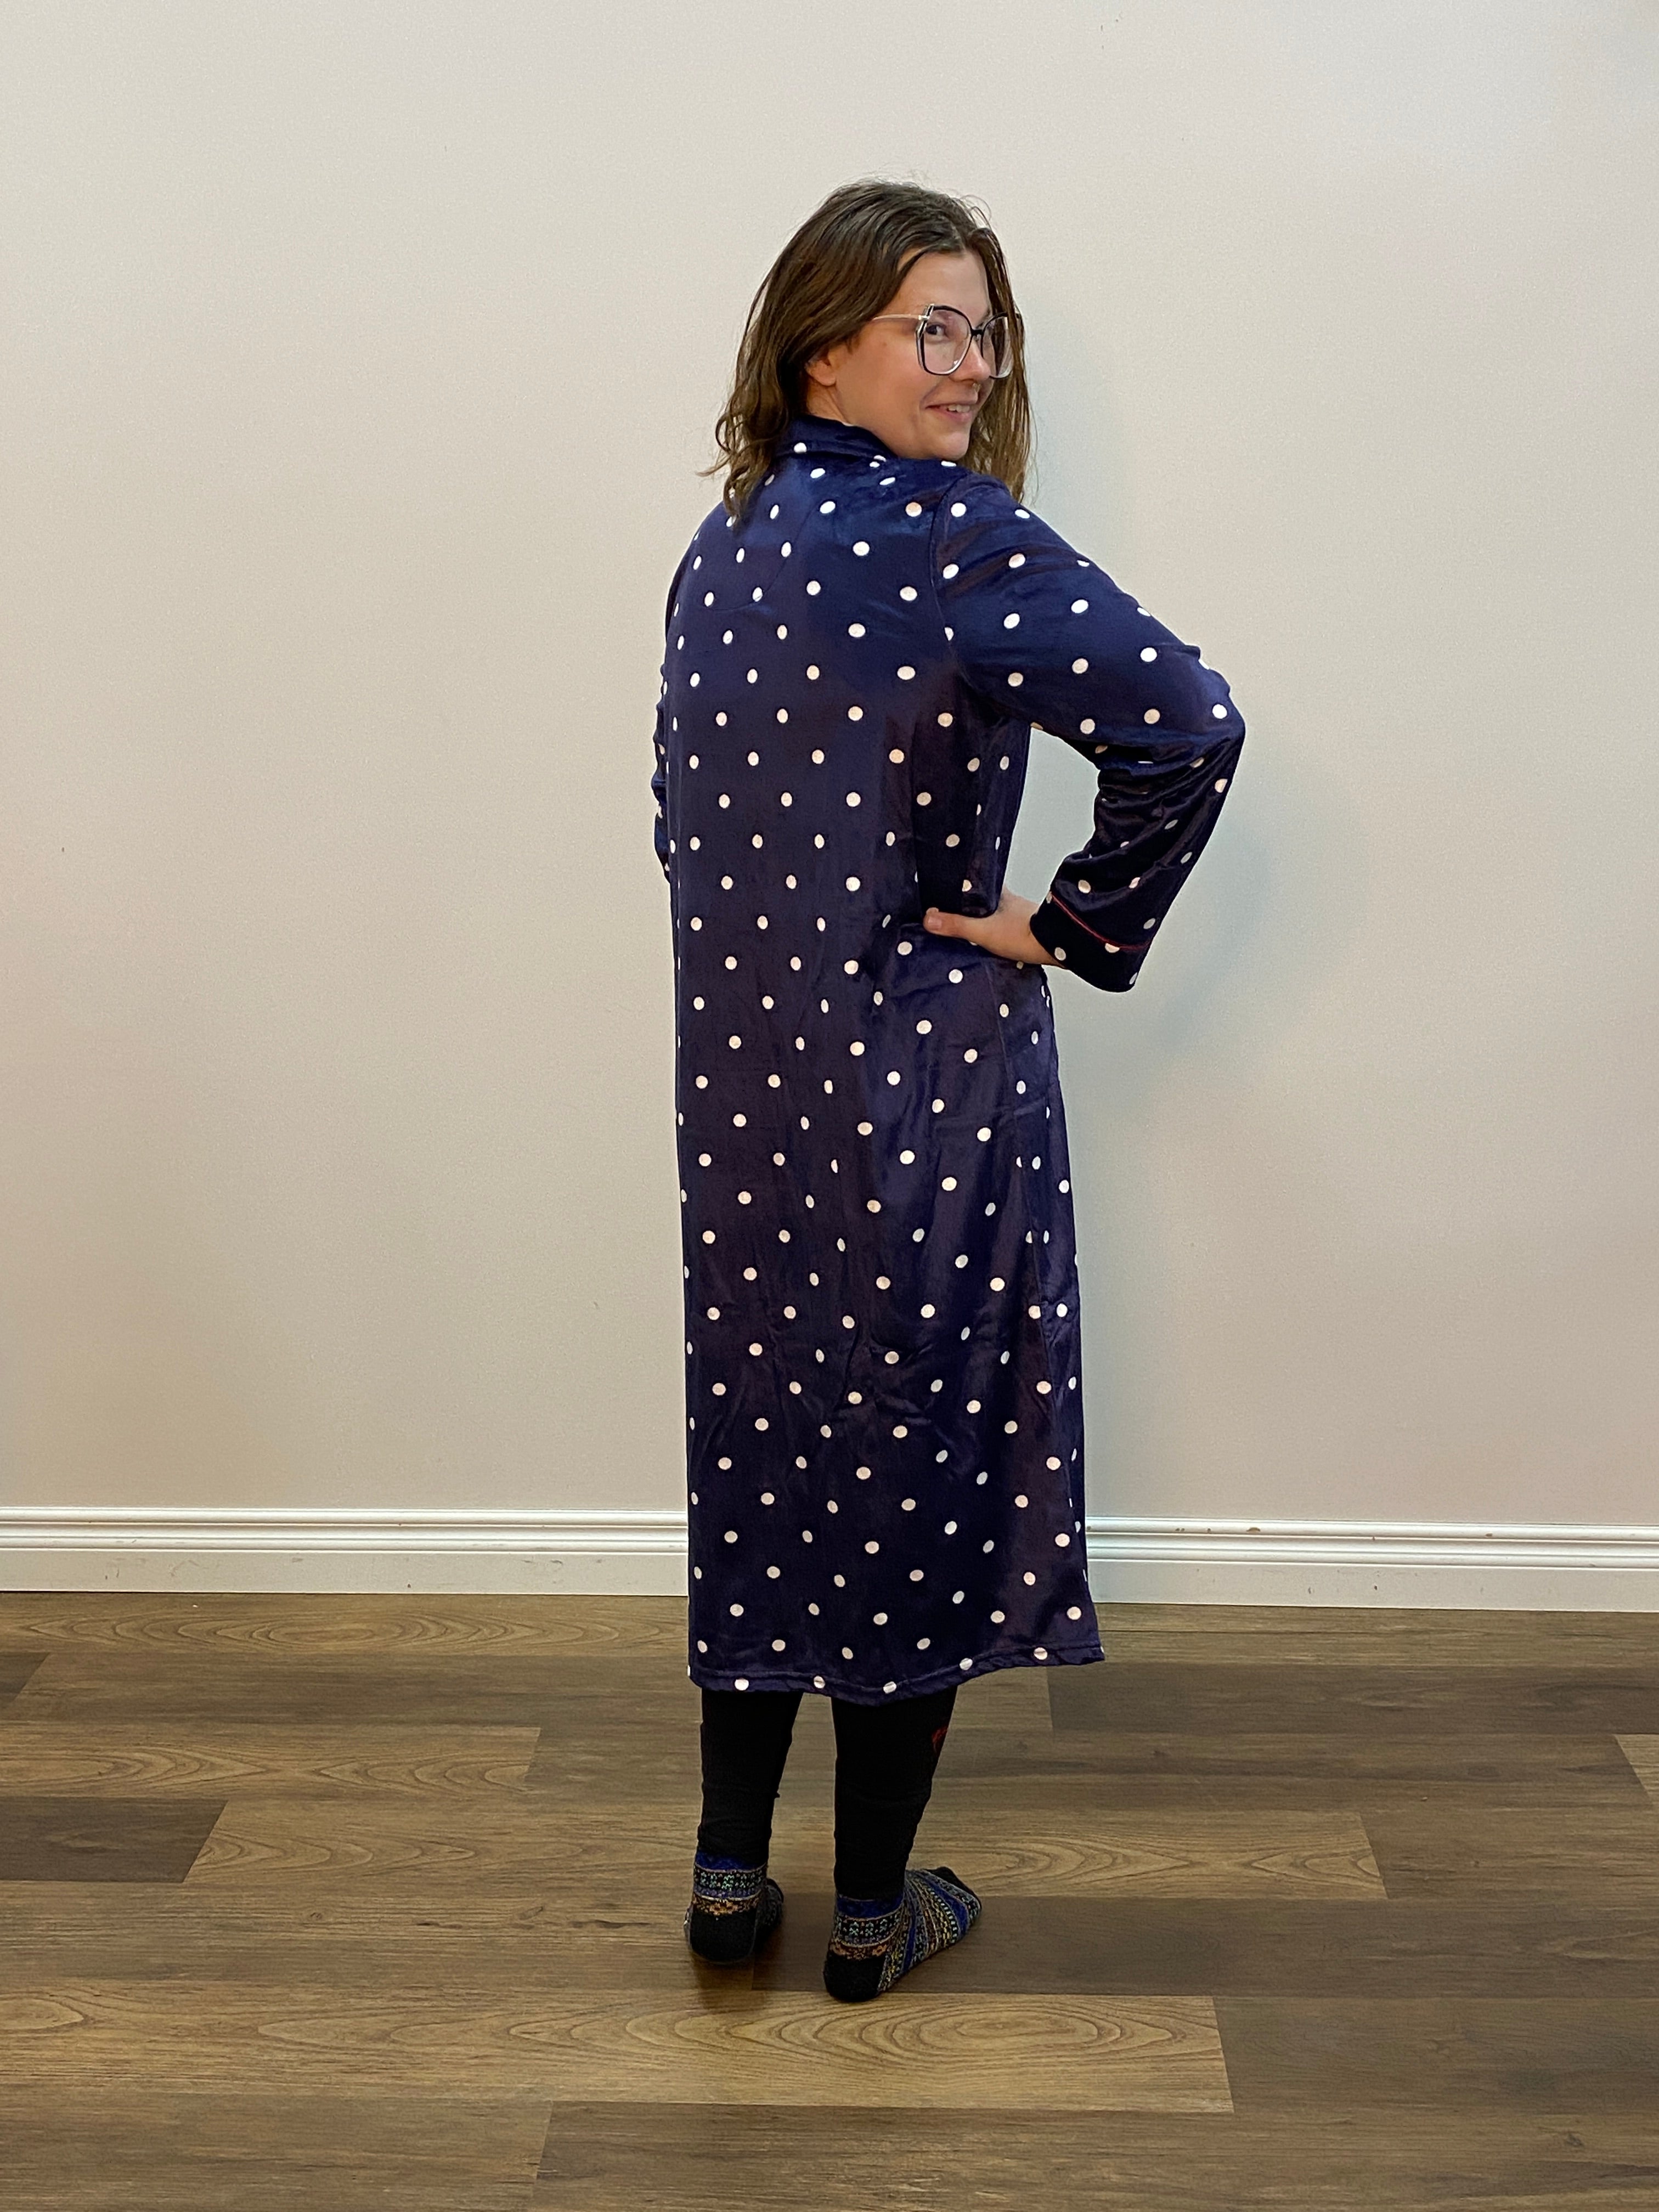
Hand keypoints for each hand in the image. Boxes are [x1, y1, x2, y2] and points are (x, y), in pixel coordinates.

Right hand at [922, 888, 1059, 966]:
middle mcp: (1009, 900)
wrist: (1058, 946)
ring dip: (983, 918)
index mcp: (998, 893)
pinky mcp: (1026, 929)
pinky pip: (1003, 925)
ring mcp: (1018, 914)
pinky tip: (988, 940)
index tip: (946, 886)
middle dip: (969, 903)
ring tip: (965, 926)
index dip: (961, 884)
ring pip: (994, 912)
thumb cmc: (1024, 935)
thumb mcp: (984, 931)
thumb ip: (957, 925)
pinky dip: (994, 930)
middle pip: (983, 898)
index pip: (975, 882)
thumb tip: (929, 919)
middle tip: (951, 908)